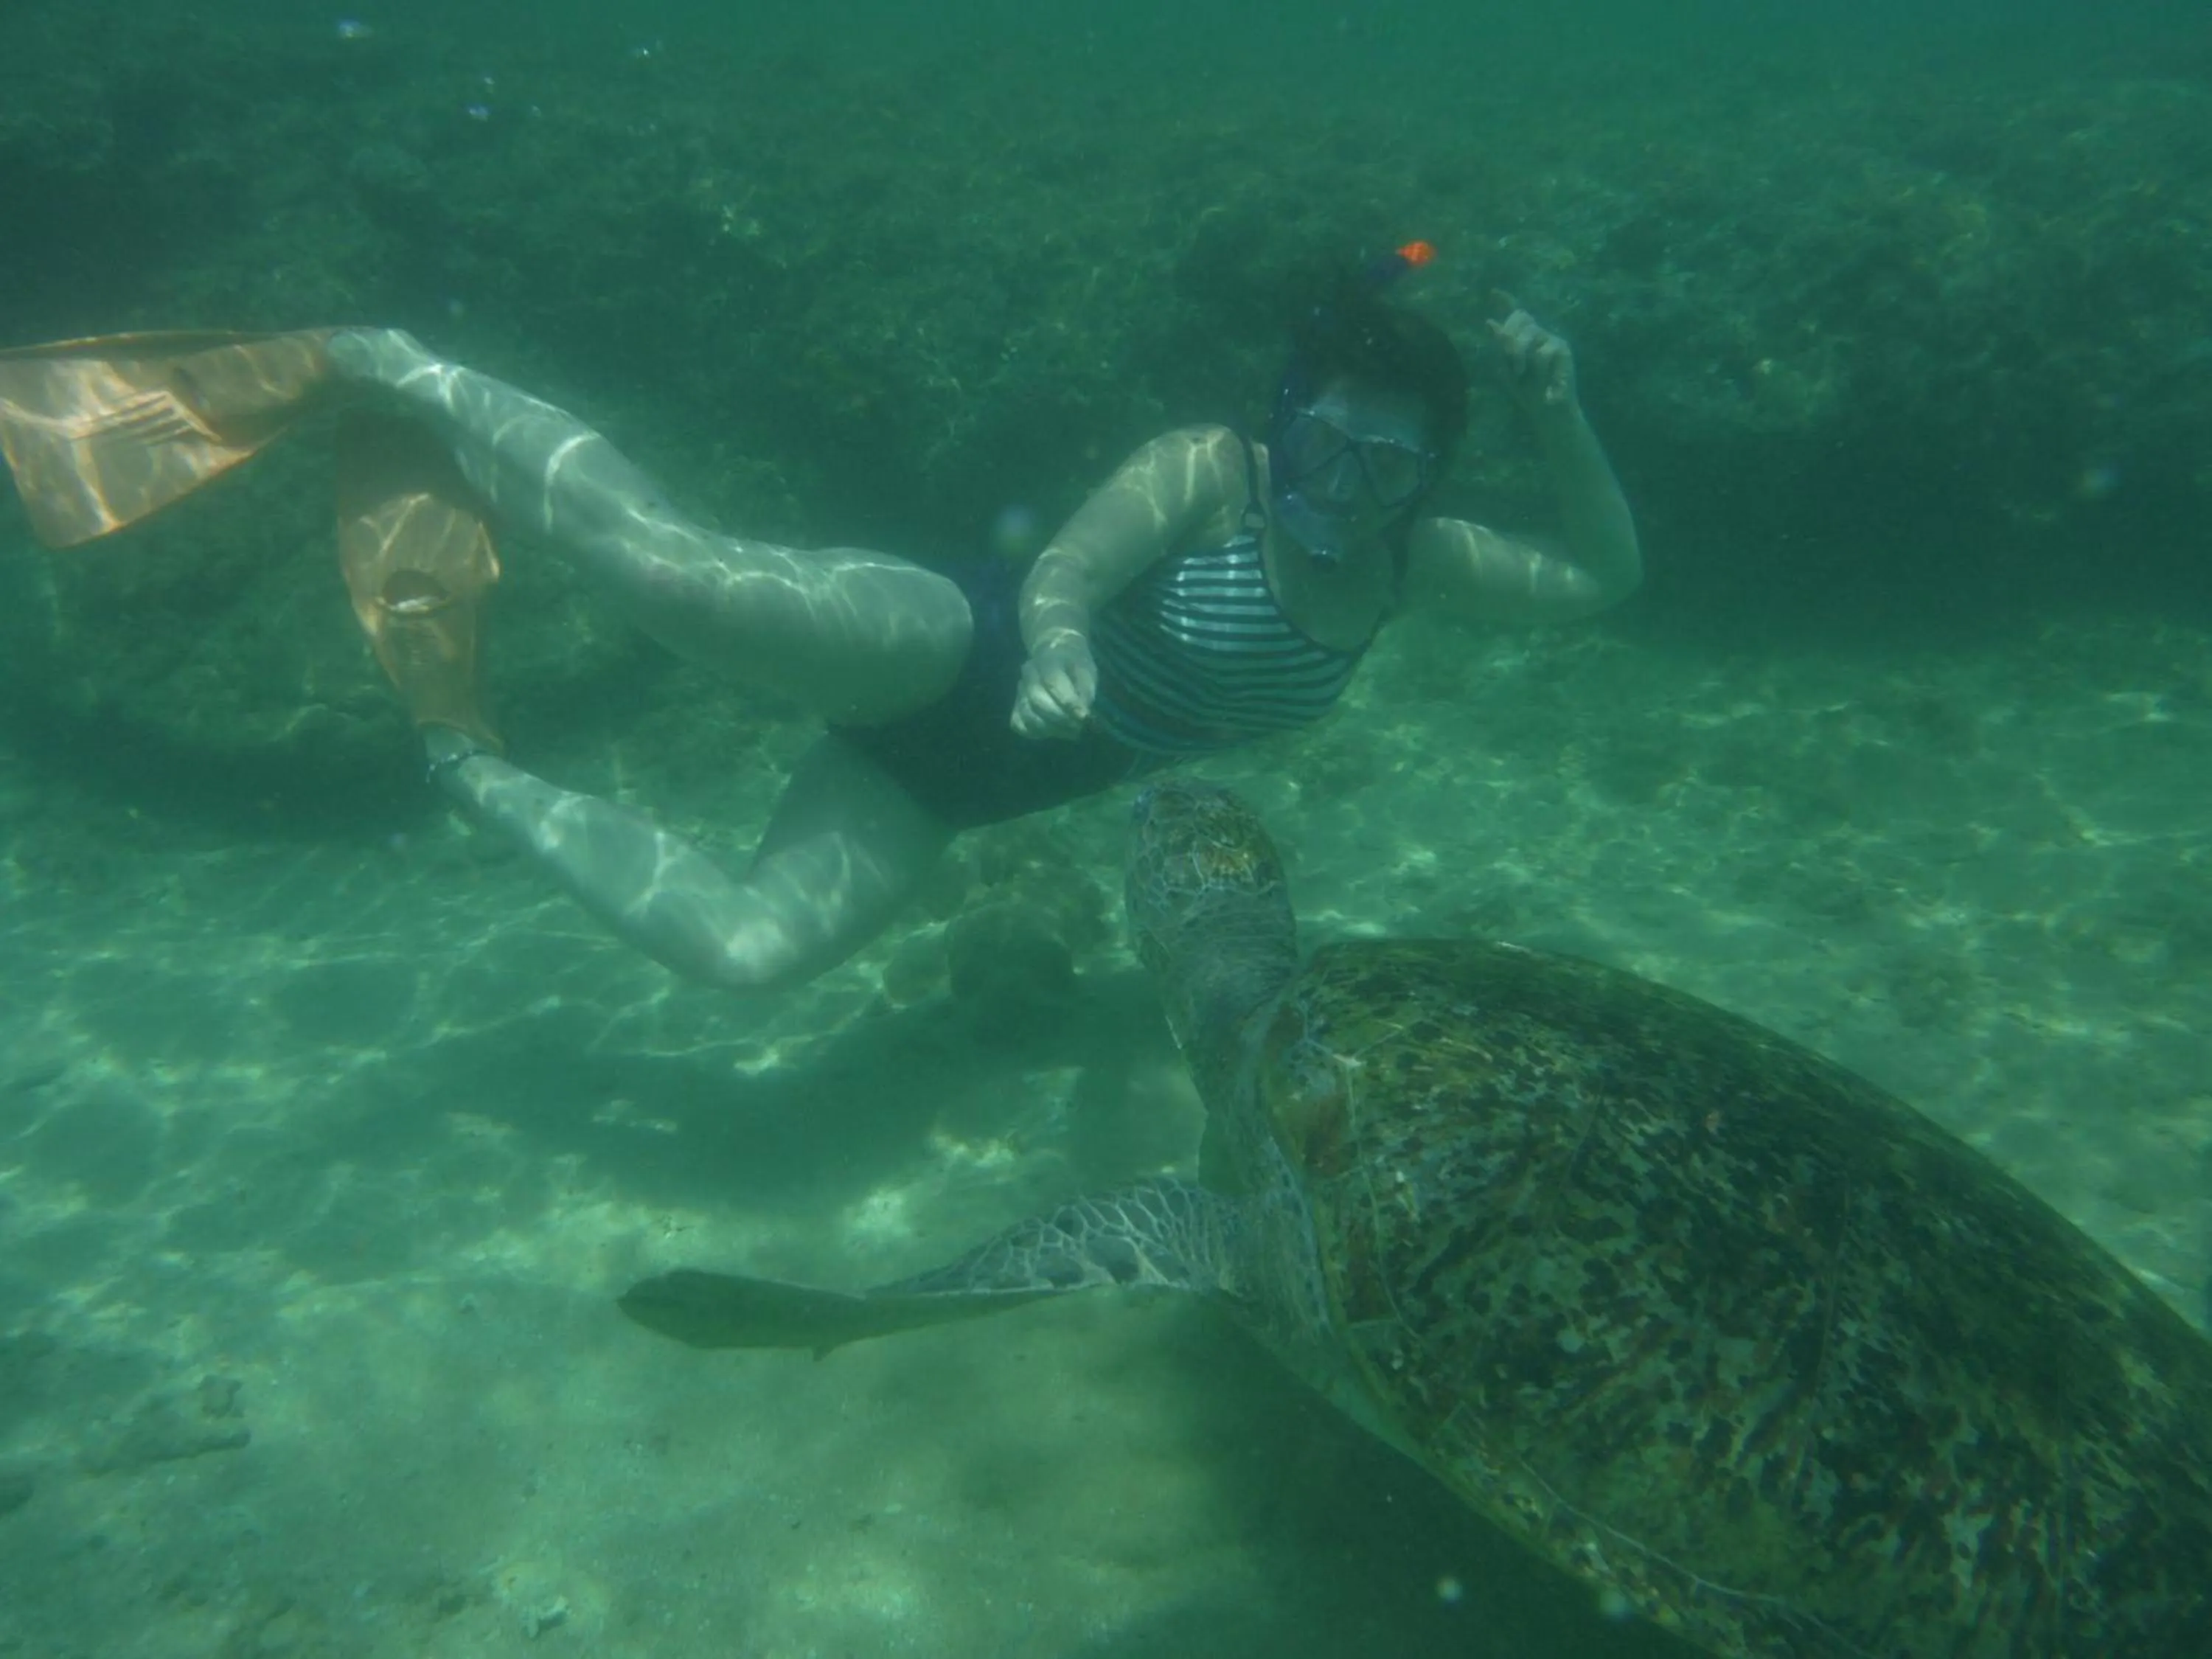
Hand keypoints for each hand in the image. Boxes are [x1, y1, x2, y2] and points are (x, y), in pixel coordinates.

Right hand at [1011, 630, 1096, 739]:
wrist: (1056, 658)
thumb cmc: (1074, 667)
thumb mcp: (1087, 672)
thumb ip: (1085, 691)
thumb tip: (1082, 714)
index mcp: (1047, 659)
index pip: (1052, 682)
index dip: (1068, 702)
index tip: (1084, 716)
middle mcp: (1028, 674)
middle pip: (1038, 701)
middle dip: (1061, 718)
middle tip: (1079, 727)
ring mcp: (1019, 691)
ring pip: (1028, 715)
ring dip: (1052, 728)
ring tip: (1071, 731)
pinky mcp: (1016, 707)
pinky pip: (1020, 725)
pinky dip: (1037, 733)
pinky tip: (1054, 731)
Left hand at [1487, 293, 1577, 415]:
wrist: (1547, 412)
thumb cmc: (1527, 392)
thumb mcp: (1507, 370)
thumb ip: (1499, 348)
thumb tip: (1489, 322)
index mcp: (1523, 337)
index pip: (1516, 314)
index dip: (1505, 301)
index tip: (1493, 292)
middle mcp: (1538, 333)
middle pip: (1520, 318)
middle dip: (1509, 338)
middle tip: (1510, 363)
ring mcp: (1552, 339)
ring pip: (1530, 333)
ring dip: (1519, 356)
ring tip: (1523, 374)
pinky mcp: (1563, 349)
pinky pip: (1542, 352)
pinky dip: (1538, 369)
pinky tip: (1544, 383)